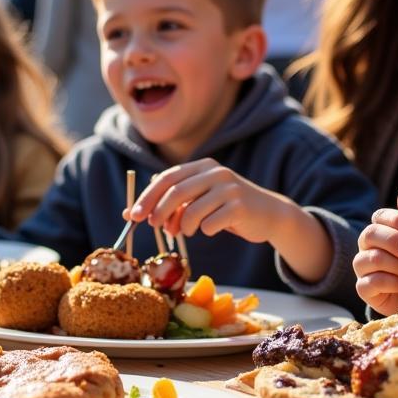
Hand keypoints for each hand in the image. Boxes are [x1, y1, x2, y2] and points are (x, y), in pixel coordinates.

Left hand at [129, 159, 331, 282]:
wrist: (269, 215)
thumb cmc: (227, 209)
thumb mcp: (199, 201)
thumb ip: (170, 205)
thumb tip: (129, 213)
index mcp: (203, 166)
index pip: (167, 178)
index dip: (148, 197)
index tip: (133, 215)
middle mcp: (216, 173)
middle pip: (176, 192)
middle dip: (159, 211)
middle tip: (153, 226)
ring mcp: (230, 188)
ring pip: (192, 210)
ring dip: (183, 226)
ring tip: (186, 231)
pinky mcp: (240, 206)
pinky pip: (210, 223)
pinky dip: (205, 231)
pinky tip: (211, 229)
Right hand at [354, 188, 397, 315]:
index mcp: (383, 231)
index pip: (380, 216)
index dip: (397, 220)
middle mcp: (368, 247)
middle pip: (370, 234)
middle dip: (394, 241)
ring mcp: (363, 268)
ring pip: (369, 258)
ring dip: (396, 265)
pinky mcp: (364, 289)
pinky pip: (369, 282)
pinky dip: (391, 282)